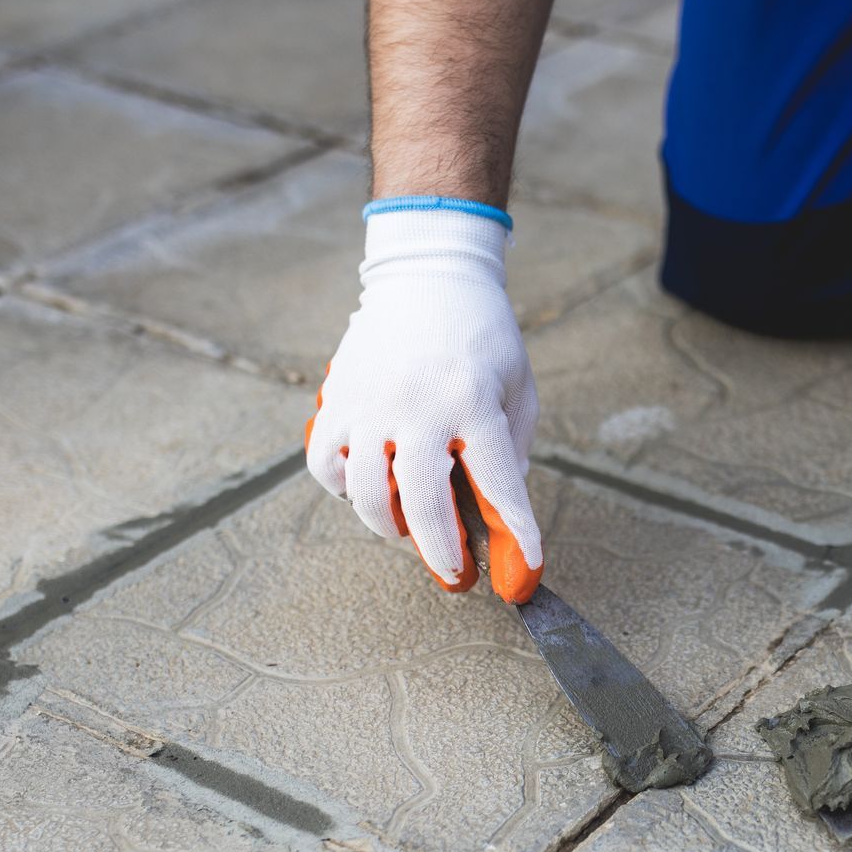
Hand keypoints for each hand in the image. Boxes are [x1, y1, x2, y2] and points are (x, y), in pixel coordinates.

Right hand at [306, 202, 542, 602]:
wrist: (427, 275)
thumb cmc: (482, 337)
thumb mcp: (516, 389)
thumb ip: (511, 450)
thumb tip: (497, 514)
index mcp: (473, 400)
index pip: (498, 483)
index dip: (515, 535)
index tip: (524, 574)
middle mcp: (417, 405)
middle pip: (422, 502)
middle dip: (442, 552)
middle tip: (457, 576)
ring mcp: (369, 403)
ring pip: (365, 493)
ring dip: (392, 527)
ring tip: (414, 532)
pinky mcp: (336, 399)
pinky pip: (327, 466)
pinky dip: (346, 490)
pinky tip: (371, 489)